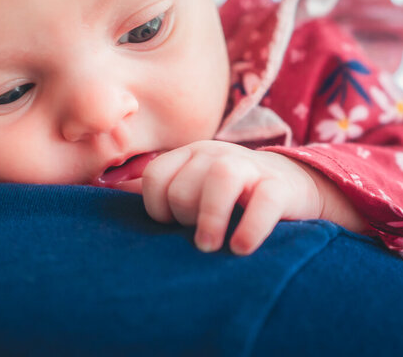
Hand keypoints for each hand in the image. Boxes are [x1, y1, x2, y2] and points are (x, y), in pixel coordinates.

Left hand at [138, 141, 365, 254]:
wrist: (295, 186)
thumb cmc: (233, 196)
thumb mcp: (195, 186)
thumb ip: (161, 190)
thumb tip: (107, 193)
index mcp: (191, 154)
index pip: (155, 176)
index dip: (156, 207)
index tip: (171, 226)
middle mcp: (217, 154)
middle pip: (184, 185)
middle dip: (185, 216)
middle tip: (199, 236)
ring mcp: (251, 167)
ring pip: (220, 178)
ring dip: (210, 217)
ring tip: (210, 246)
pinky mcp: (281, 185)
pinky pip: (264, 200)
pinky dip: (251, 226)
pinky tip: (241, 248)